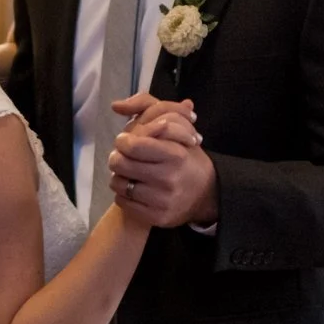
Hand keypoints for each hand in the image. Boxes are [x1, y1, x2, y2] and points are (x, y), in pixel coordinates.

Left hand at [109, 92, 217, 226]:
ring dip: (119, 176)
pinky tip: (134, 189)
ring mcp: (163, 200)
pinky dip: (123, 194)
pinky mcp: (157, 218)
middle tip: (123, 157)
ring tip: (129, 173)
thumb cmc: (187, 158)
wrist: (207, 194)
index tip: (125, 141)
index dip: (123, 141)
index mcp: (175, 154)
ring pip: (118, 184)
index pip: (133, 145)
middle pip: (120, 164)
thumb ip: (152, 111)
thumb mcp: (179, 131)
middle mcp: (169, 178)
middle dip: (117, 157)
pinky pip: (123, 202)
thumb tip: (117, 105)